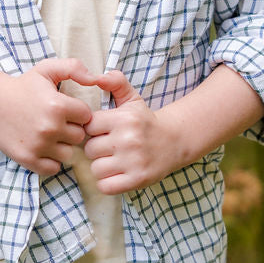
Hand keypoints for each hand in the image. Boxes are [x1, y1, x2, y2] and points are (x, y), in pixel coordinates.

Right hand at [0, 57, 96, 174]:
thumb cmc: (24, 86)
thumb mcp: (47, 68)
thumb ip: (74, 67)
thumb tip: (95, 78)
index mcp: (58, 106)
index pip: (86, 117)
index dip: (78, 112)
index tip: (66, 109)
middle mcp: (50, 127)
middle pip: (79, 137)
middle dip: (70, 129)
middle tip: (56, 122)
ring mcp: (39, 145)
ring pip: (67, 153)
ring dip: (61, 146)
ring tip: (48, 134)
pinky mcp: (28, 159)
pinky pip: (53, 168)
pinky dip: (50, 161)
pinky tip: (43, 147)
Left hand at [82, 70, 182, 193]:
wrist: (174, 141)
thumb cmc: (145, 121)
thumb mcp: (132, 98)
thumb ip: (115, 82)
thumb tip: (98, 76)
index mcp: (124, 119)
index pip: (89, 126)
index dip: (93, 129)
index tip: (103, 131)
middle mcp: (128, 139)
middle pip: (90, 149)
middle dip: (96, 148)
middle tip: (109, 147)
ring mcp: (133, 161)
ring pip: (96, 168)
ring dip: (101, 166)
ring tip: (114, 160)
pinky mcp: (137, 180)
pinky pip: (105, 186)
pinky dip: (107, 182)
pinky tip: (116, 174)